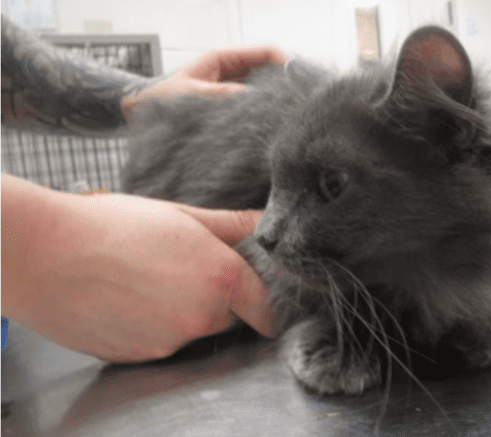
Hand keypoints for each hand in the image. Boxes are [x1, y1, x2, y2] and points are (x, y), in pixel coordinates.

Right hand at [2, 176, 273, 361]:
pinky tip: (128, 297)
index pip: (268, 308)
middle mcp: (202, 316)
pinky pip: (161, 342)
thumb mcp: (182, 215)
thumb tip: (266, 222)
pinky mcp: (141, 356)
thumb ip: (233, 224)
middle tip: (181, 266)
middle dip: (216, 296)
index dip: (264, 299)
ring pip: (192, 328)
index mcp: (222, 278)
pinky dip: (153, 324)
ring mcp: (170, 341)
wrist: (45, 255)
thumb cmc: (111, 227)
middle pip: (228, 315)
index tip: (257, 292)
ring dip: (181, 310)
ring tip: (146, 278)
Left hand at [121, 45, 286, 117]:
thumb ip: (224, 94)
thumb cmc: (162, 100)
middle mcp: (234, 69)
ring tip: (289, 115)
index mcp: (224, 57)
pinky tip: (272, 124)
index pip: (266, 51)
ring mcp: (235, 87)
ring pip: (267, 88)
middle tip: (299, 102)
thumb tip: (255, 99)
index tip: (300, 80)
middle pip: (272, 69)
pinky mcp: (233, 104)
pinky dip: (265, 112)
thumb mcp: (193, 96)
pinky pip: (256, 105)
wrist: (141, 112)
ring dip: (277, 100)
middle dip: (287, 83)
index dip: (287, 62)